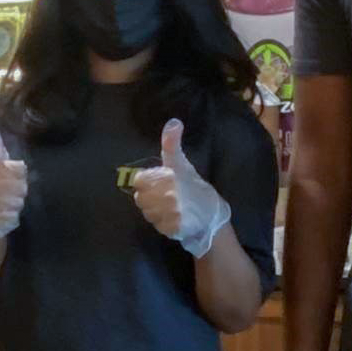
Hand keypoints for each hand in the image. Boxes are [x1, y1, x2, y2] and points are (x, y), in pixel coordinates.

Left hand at [133, 120, 231, 257]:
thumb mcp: (181, 163)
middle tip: (165, 197)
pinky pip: (158, 226)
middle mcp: (168, 194)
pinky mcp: (174, 228)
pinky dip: (163, 224)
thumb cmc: (194, 187)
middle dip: (151, 198)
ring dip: (155, 212)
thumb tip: (174, 122)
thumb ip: (172, 144)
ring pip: (148, 213)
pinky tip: (172, 219)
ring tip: (170, 208)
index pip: (139, 180)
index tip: (160, 183)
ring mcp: (171, 213)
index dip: (148, 182)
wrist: (213, 215)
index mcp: (168, 175)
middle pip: (140, 197)